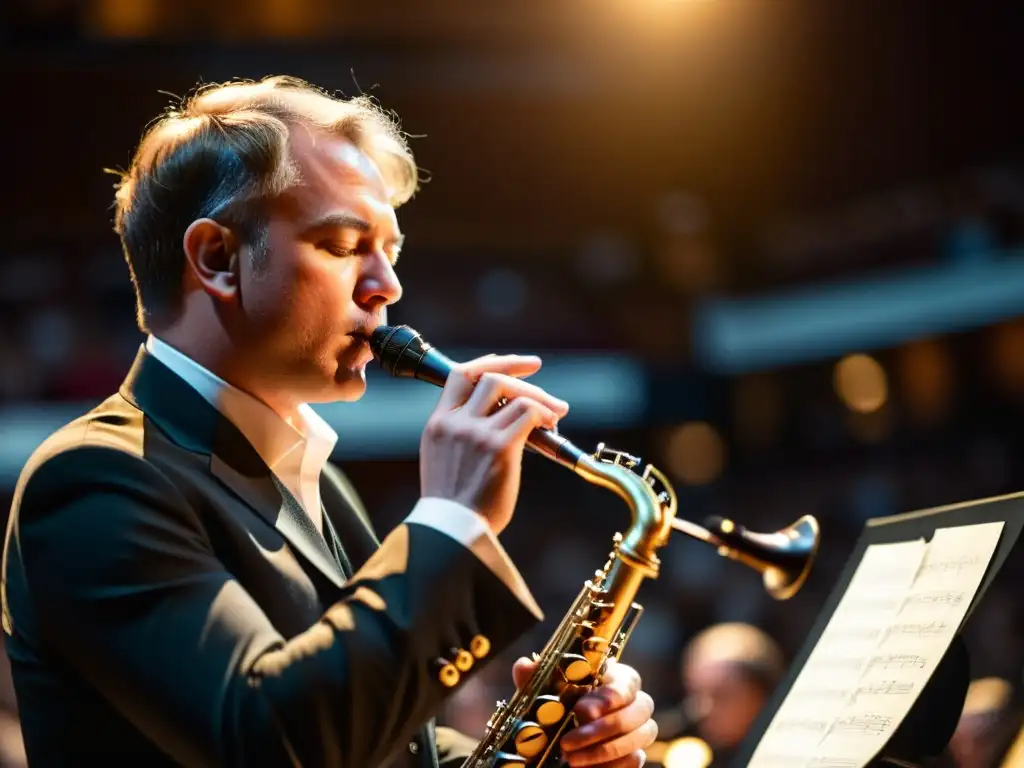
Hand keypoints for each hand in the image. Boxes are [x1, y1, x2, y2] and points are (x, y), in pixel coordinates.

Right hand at [419, 354, 569, 533]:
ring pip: (514, 393)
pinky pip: (529, 414)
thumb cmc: (455, 506)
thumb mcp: (444, 460)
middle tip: (542, 379)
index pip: (460, 375)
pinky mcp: (500, 447)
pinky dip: (544, 415)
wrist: (452, 534)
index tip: (510, 363)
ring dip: (539, 398)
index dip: (488, 363)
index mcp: (437, 424)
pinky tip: (551, 427)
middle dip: (521, 375)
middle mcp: (455, 423)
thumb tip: (500, 416)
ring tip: (556, 412)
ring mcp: (476, 433)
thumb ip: (461, 434)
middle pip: (491, 378)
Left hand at [512, 657, 656, 766]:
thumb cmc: (559, 705)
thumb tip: (524, 665)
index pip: (629, 680)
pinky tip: (584, 767)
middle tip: (568, 740)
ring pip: (639, 738)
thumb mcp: (544, 690)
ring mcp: (639, 730)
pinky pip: (634, 760)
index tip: (582, 710)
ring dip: (603, 750)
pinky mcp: (635, 755)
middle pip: (640, 709)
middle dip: (603, 727)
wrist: (561, 737)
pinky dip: (608, 765)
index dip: (611, 694)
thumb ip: (535, 676)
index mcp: (617, 678)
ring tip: (570, 758)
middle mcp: (634, 702)